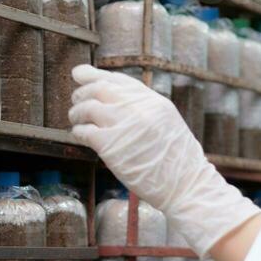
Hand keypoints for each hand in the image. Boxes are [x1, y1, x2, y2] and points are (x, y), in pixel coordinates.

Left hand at [69, 65, 258, 255]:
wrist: (185, 185)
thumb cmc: (177, 161)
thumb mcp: (167, 123)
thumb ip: (145, 109)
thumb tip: (117, 100)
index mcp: (154, 101)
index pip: (119, 80)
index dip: (96, 75)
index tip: (81, 74)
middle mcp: (138, 108)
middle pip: (100, 88)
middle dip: (82, 91)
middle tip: (76, 98)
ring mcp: (123, 125)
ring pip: (87, 107)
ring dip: (76, 112)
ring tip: (76, 118)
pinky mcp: (110, 146)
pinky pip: (84, 131)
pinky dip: (78, 131)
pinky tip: (80, 134)